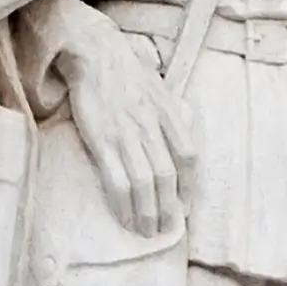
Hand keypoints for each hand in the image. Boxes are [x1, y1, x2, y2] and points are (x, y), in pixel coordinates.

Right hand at [61, 35, 188, 233]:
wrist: (95, 54)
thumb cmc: (128, 71)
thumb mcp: (161, 88)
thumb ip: (174, 115)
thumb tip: (183, 140)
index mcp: (169, 114)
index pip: (189, 156)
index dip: (191, 185)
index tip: (187, 205)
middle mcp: (151, 127)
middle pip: (168, 176)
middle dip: (170, 208)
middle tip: (168, 229)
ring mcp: (126, 135)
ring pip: (144, 183)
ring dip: (148, 213)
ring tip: (148, 231)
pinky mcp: (102, 141)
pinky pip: (116, 180)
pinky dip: (123, 204)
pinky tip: (125, 217)